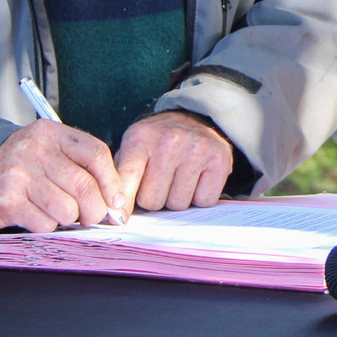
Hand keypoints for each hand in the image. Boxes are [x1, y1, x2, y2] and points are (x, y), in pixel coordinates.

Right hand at [0, 119, 124, 232]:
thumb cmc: (15, 167)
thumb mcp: (45, 150)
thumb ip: (77, 164)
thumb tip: (114, 198)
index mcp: (49, 133)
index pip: (96, 153)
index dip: (112, 181)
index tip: (116, 200)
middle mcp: (34, 150)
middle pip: (85, 186)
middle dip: (95, 210)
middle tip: (91, 217)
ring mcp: (18, 175)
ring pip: (67, 209)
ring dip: (67, 219)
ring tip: (55, 212)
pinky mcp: (6, 202)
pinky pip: (45, 224)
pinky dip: (46, 226)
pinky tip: (34, 215)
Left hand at [115, 110, 234, 213]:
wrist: (193, 118)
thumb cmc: (157, 143)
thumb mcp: (133, 150)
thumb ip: (121, 180)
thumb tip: (116, 217)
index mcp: (140, 138)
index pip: (127, 179)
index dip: (123, 204)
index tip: (120, 219)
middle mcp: (169, 141)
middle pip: (152, 201)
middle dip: (155, 199)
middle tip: (160, 182)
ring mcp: (196, 148)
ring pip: (178, 204)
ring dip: (177, 199)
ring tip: (179, 179)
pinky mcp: (219, 158)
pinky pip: (204, 201)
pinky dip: (199, 197)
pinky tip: (197, 179)